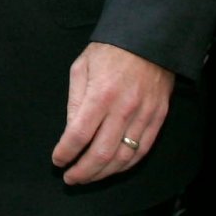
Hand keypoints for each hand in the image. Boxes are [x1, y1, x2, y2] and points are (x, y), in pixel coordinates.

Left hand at [51, 42, 172, 184]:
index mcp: (101, 94)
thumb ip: (75, 101)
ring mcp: (144, 114)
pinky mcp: (158, 117)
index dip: (65, 153)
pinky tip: (112, 169)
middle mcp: (124, 108)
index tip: (57, 160)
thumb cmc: (111, 50)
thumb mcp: (81, 67)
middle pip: (100, 153)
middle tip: (70, 178)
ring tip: (88, 177)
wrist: (149, 37)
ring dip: (103, 174)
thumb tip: (70, 133)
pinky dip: (125, 165)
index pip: (78, 135)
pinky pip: (142, 150)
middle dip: (82, 172)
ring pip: (122, 158)